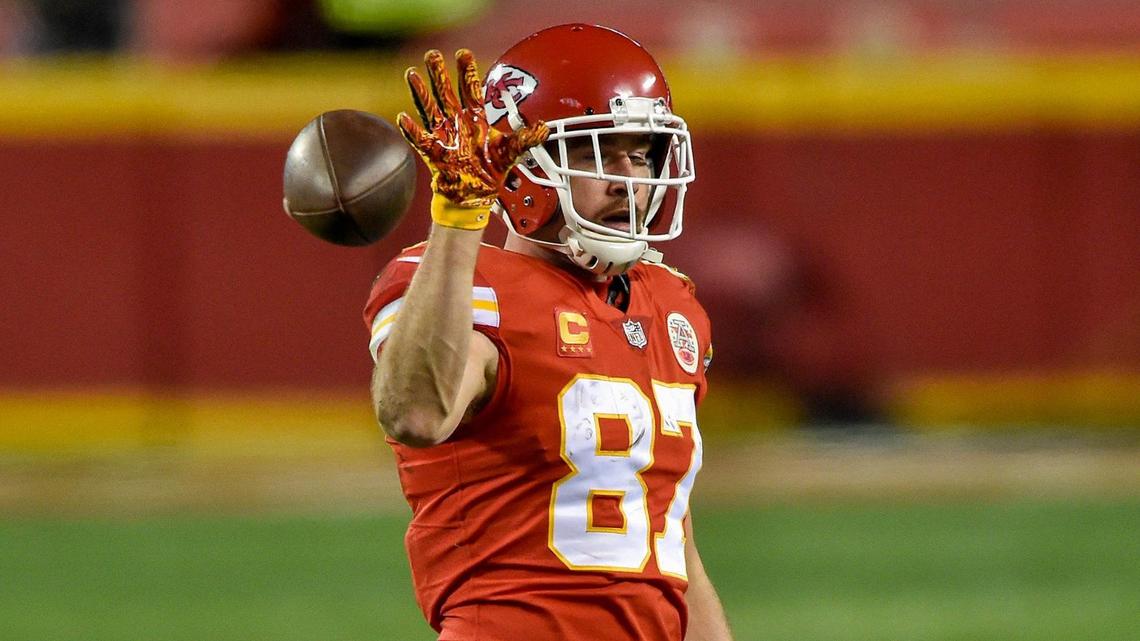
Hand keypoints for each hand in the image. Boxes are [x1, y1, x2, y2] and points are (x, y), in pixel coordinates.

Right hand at [398, 49, 548, 229]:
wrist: (476, 194)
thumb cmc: (491, 170)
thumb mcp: (511, 152)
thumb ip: (526, 139)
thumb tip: (544, 129)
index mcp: (475, 118)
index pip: (470, 89)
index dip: (466, 72)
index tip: (463, 53)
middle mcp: (457, 122)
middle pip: (446, 92)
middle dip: (439, 74)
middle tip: (433, 54)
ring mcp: (444, 135)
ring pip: (430, 109)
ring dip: (421, 93)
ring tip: (412, 74)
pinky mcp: (434, 152)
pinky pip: (420, 139)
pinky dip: (412, 130)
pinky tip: (404, 118)